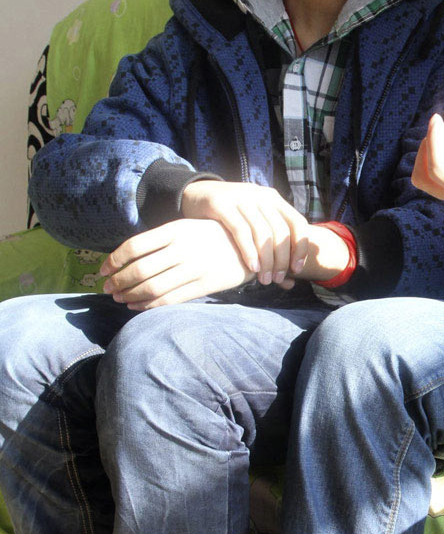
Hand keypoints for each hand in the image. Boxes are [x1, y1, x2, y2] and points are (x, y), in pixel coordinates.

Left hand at [100, 218, 255, 309]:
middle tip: (107, 289)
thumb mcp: (187, 227)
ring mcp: (195, 267)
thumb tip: (125, 257)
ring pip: (152, 287)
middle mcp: (183, 248)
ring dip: (130, 295)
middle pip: (139, 269)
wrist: (251, 245)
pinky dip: (148, 305)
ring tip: (120, 298)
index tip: (102, 270)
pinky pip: (169, 299)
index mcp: (176, 229)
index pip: (134, 246)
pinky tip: (137, 305)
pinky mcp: (204, 284)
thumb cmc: (211, 236)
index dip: (113, 261)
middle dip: (118, 282)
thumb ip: (160, 240)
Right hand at [181, 180, 309, 285]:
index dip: (301, 247)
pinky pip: (241, 230)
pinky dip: (249, 251)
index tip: (297, 269)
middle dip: (282, 259)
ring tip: (265, 280)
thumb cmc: (230, 220)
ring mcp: (242, 198)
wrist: (196, 194)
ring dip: (267, 260)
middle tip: (277, 279)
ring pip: (263, 232)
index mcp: (273, 199)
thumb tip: (290, 284)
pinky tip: (252, 268)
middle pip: (281, 231)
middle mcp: (261, 196)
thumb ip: (270, 249)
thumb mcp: (254, 225)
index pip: (298, 222)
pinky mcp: (222, 204)